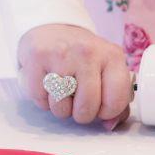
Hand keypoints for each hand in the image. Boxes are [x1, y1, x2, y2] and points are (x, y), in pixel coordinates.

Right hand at [17, 24, 131, 128]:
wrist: (54, 29)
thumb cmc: (85, 57)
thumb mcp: (107, 70)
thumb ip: (117, 100)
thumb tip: (110, 125)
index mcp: (113, 57)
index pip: (116, 100)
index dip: (107, 112)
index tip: (101, 107)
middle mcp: (89, 53)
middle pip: (87, 108)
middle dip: (82, 114)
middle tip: (79, 102)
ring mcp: (62, 55)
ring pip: (61, 107)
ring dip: (61, 108)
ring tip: (63, 91)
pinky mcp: (37, 58)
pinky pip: (40, 99)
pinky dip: (43, 100)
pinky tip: (48, 84)